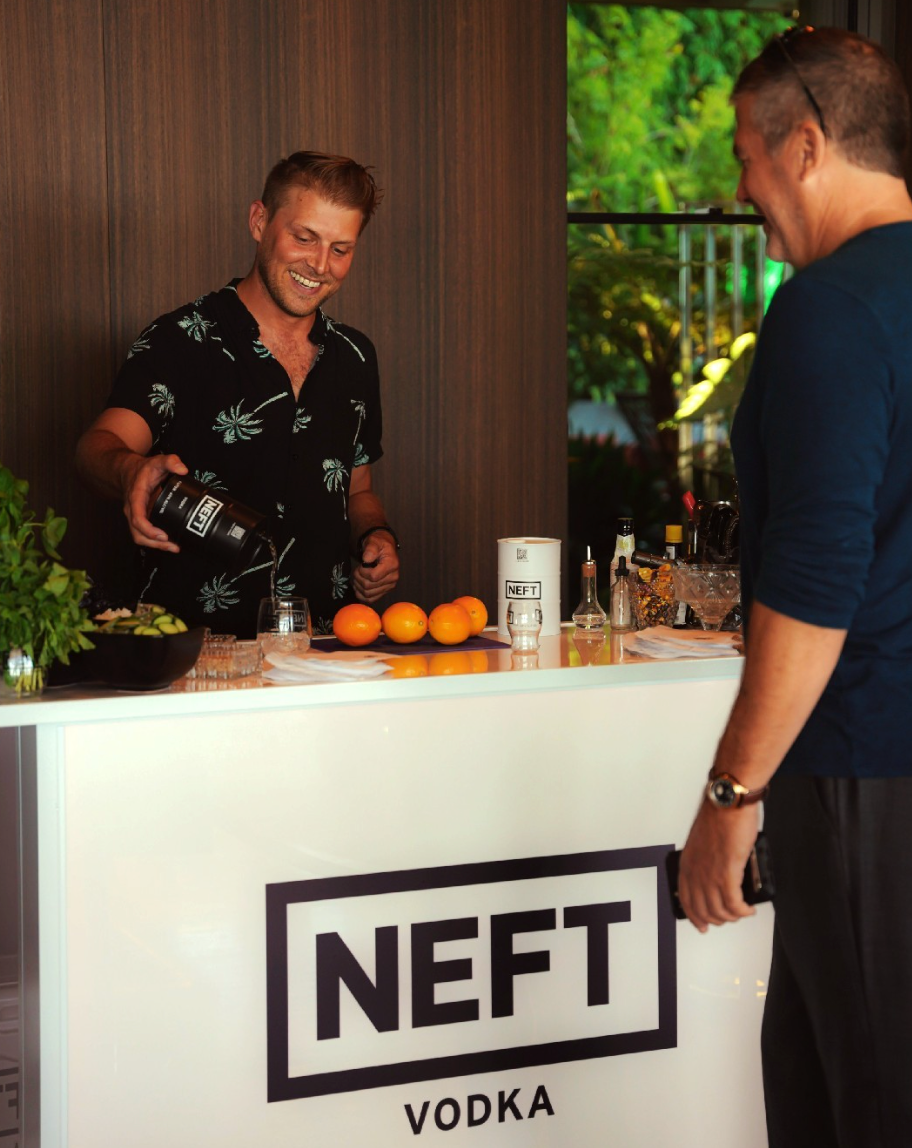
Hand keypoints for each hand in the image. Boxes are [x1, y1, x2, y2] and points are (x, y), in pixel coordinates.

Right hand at [121, 453, 187, 551]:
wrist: (128, 471)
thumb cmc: (143, 469)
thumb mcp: (157, 461)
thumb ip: (170, 461)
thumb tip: (183, 469)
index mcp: (136, 498)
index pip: (138, 518)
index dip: (149, 530)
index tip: (163, 535)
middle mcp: (132, 510)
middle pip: (138, 534)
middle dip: (155, 543)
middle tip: (173, 546)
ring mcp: (135, 516)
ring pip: (140, 537)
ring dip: (156, 545)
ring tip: (174, 547)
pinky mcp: (140, 519)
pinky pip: (144, 534)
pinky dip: (156, 541)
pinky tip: (170, 542)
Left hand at [353, 533, 399, 602]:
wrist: (383, 549)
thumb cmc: (378, 545)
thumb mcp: (374, 541)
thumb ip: (370, 549)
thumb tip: (366, 559)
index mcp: (392, 565)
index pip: (373, 577)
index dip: (363, 572)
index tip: (361, 565)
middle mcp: (393, 577)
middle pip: (369, 586)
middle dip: (358, 578)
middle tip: (357, 570)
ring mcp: (389, 586)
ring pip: (368, 594)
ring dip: (358, 586)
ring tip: (358, 576)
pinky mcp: (385, 591)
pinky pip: (371, 599)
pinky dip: (361, 595)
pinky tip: (358, 586)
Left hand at [678, 799, 759, 931]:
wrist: (728, 802)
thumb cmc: (719, 816)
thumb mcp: (703, 842)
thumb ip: (706, 860)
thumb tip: (719, 875)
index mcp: (687, 863)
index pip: (685, 899)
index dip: (694, 915)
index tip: (701, 924)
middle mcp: (695, 871)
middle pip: (702, 909)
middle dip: (716, 919)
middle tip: (728, 919)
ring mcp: (710, 874)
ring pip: (718, 911)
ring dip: (732, 917)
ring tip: (742, 913)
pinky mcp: (727, 872)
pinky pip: (734, 904)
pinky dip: (742, 911)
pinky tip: (748, 910)